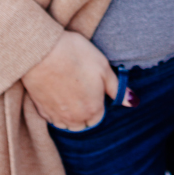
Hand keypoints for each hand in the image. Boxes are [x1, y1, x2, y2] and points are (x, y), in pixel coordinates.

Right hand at [21, 30, 136, 130]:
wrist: (42, 50)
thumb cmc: (75, 55)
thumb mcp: (103, 67)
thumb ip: (118, 88)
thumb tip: (133, 102)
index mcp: (92, 110)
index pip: (99, 117)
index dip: (98, 102)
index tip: (93, 88)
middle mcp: (74, 118)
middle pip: (83, 123)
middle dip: (85, 112)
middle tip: (81, 90)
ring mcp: (55, 115)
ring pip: (67, 124)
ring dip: (70, 114)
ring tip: (69, 92)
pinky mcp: (40, 109)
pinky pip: (52, 118)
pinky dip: (56, 110)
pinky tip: (56, 93)